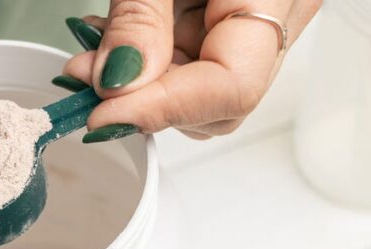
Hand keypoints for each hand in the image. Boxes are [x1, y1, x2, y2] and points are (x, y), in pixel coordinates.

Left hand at [61, 0, 320, 140]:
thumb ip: (141, 21)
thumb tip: (116, 88)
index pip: (232, 89)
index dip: (160, 111)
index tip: (99, 115)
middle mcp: (286, 11)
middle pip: (219, 99)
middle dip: (145, 101)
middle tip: (84, 84)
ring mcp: (269, 14)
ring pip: (205, 82)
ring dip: (142, 80)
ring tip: (92, 55)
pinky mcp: (244, 9)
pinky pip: (201, 53)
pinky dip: (154, 54)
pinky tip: (117, 41)